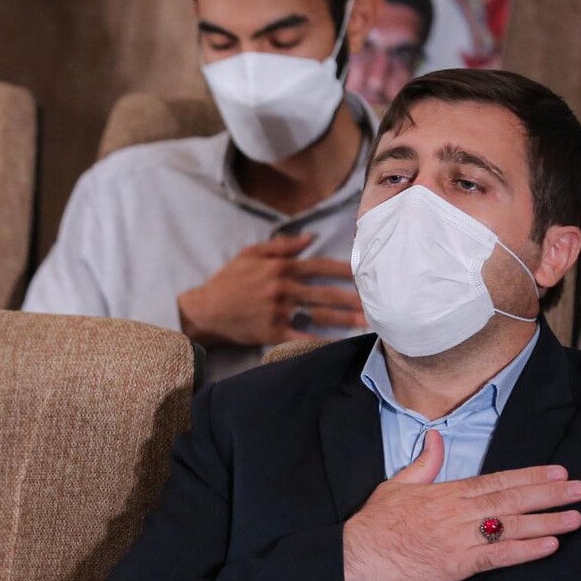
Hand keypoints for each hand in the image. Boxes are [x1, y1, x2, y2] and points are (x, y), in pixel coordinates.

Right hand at [176, 234, 365, 348]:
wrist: (204, 310)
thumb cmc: (227, 281)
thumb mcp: (250, 254)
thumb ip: (281, 246)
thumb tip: (310, 237)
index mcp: (279, 268)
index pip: (318, 266)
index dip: (343, 269)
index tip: (363, 271)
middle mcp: (282, 288)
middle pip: (324, 293)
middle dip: (352, 297)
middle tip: (376, 301)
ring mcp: (278, 312)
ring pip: (318, 315)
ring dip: (344, 319)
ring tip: (366, 322)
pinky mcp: (272, 332)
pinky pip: (302, 336)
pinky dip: (320, 341)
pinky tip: (338, 344)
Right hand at [341, 430, 580, 580]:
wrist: (358, 554)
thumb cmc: (375, 522)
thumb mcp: (398, 484)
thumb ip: (424, 463)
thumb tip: (435, 436)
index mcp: (448, 492)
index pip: (497, 480)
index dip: (530, 476)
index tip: (557, 472)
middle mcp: (459, 512)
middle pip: (512, 499)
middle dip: (549, 493)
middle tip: (579, 489)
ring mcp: (461, 538)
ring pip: (511, 526)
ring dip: (546, 521)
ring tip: (575, 517)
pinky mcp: (458, 564)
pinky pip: (498, 555)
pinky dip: (525, 550)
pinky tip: (549, 545)